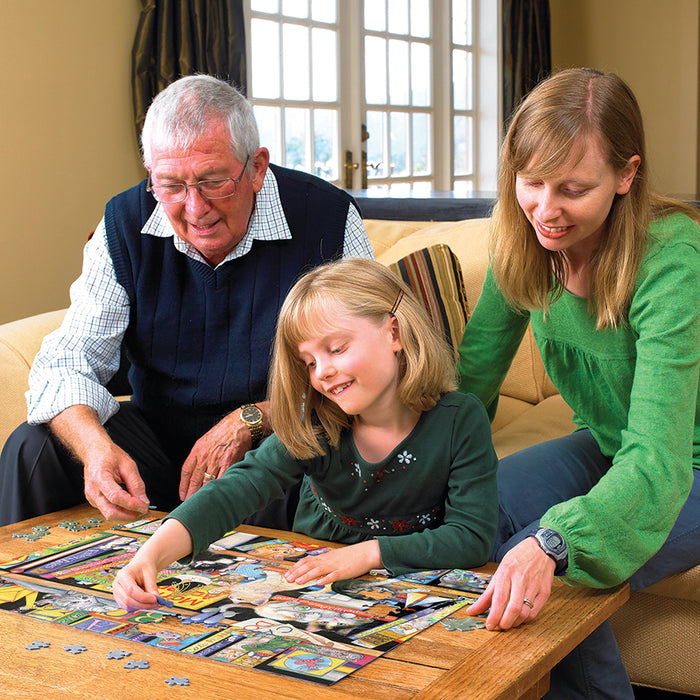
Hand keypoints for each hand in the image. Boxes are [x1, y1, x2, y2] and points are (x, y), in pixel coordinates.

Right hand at [49, 406, 149, 520]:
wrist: (93, 452)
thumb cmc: (109, 455)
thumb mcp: (128, 465)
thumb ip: (136, 484)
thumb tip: (144, 501)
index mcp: (99, 478)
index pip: (116, 497)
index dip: (132, 504)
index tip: (145, 507)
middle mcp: (92, 490)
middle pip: (111, 512)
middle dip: (130, 516)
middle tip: (145, 513)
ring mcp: (91, 497)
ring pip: (109, 514)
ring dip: (127, 516)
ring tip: (142, 511)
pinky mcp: (94, 500)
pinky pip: (108, 510)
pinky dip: (121, 512)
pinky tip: (132, 507)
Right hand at [112, 519, 192, 610]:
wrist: (143, 563)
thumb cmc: (147, 564)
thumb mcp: (151, 570)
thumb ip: (152, 583)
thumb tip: (156, 597)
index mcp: (124, 574)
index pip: (131, 590)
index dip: (143, 597)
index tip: (157, 599)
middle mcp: (117, 584)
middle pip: (128, 600)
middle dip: (144, 604)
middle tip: (159, 604)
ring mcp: (117, 592)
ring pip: (127, 606)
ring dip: (142, 608)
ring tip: (156, 604)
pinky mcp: (121, 598)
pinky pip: (129, 607)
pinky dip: (140, 608)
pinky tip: (149, 604)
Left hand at [178, 402, 269, 500]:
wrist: (240, 424)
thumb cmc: (225, 431)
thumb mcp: (207, 440)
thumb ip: (201, 454)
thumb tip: (197, 470)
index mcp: (198, 450)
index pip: (186, 471)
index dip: (183, 485)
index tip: (182, 495)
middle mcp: (205, 455)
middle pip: (195, 480)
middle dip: (192, 494)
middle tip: (190, 503)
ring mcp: (217, 460)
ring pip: (207, 482)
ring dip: (204, 494)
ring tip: (203, 503)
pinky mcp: (229, 462)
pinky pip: (221, 479)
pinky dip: (218, 488)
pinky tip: (217, 495)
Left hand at [284, 540, 381, 585]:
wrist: (366, 552)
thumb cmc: (352, 556)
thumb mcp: (336, 558)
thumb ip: (326, 563)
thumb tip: (315, 571)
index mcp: (325, 557)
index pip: (307, 560)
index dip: (296, 567)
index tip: (288, 573)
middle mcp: (328, 560)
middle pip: (309, 565)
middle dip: (297, 572)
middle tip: (287, 579)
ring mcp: (335, 566)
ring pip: (318, 570)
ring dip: (307, 576)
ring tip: (298, 582)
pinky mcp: (343, 571)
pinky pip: (333, 575)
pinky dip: (325, 579)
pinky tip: (318, 583)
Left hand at [466, 537, 554, 630]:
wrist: (540, 549)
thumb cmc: (517, 559)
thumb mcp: (499, 571)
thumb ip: (487, 593)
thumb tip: (473, 610)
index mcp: (506, 572)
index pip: (499, 598)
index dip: (494, 615)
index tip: (489, 625)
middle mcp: (521, 579)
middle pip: (513, 608)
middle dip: (505, 622)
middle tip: (499, 627)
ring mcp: (534, 586)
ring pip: (525, 612)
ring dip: (515, 622)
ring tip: (509, 622)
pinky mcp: (545, 592)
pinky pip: (535, 612)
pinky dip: (526, 619)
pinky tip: (520, 617)